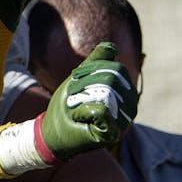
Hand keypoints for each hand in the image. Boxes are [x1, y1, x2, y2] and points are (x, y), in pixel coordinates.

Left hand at [40, 43, 137, 158]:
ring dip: (80, 97)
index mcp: (125, 92)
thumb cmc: (67, 104)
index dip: (90, 69)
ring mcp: (122, 122)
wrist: (51, 131)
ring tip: (74, 106)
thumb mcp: (79, 78)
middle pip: (111, 79)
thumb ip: (96, 62)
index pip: (115, 68)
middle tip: (72, 96)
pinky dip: (82, 110)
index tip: (75, 80)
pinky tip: (78, 117)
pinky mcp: (112, 134)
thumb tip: (112, 47)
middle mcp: (129, 107)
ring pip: (105, 93)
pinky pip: (100, 111)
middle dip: (83, 83)